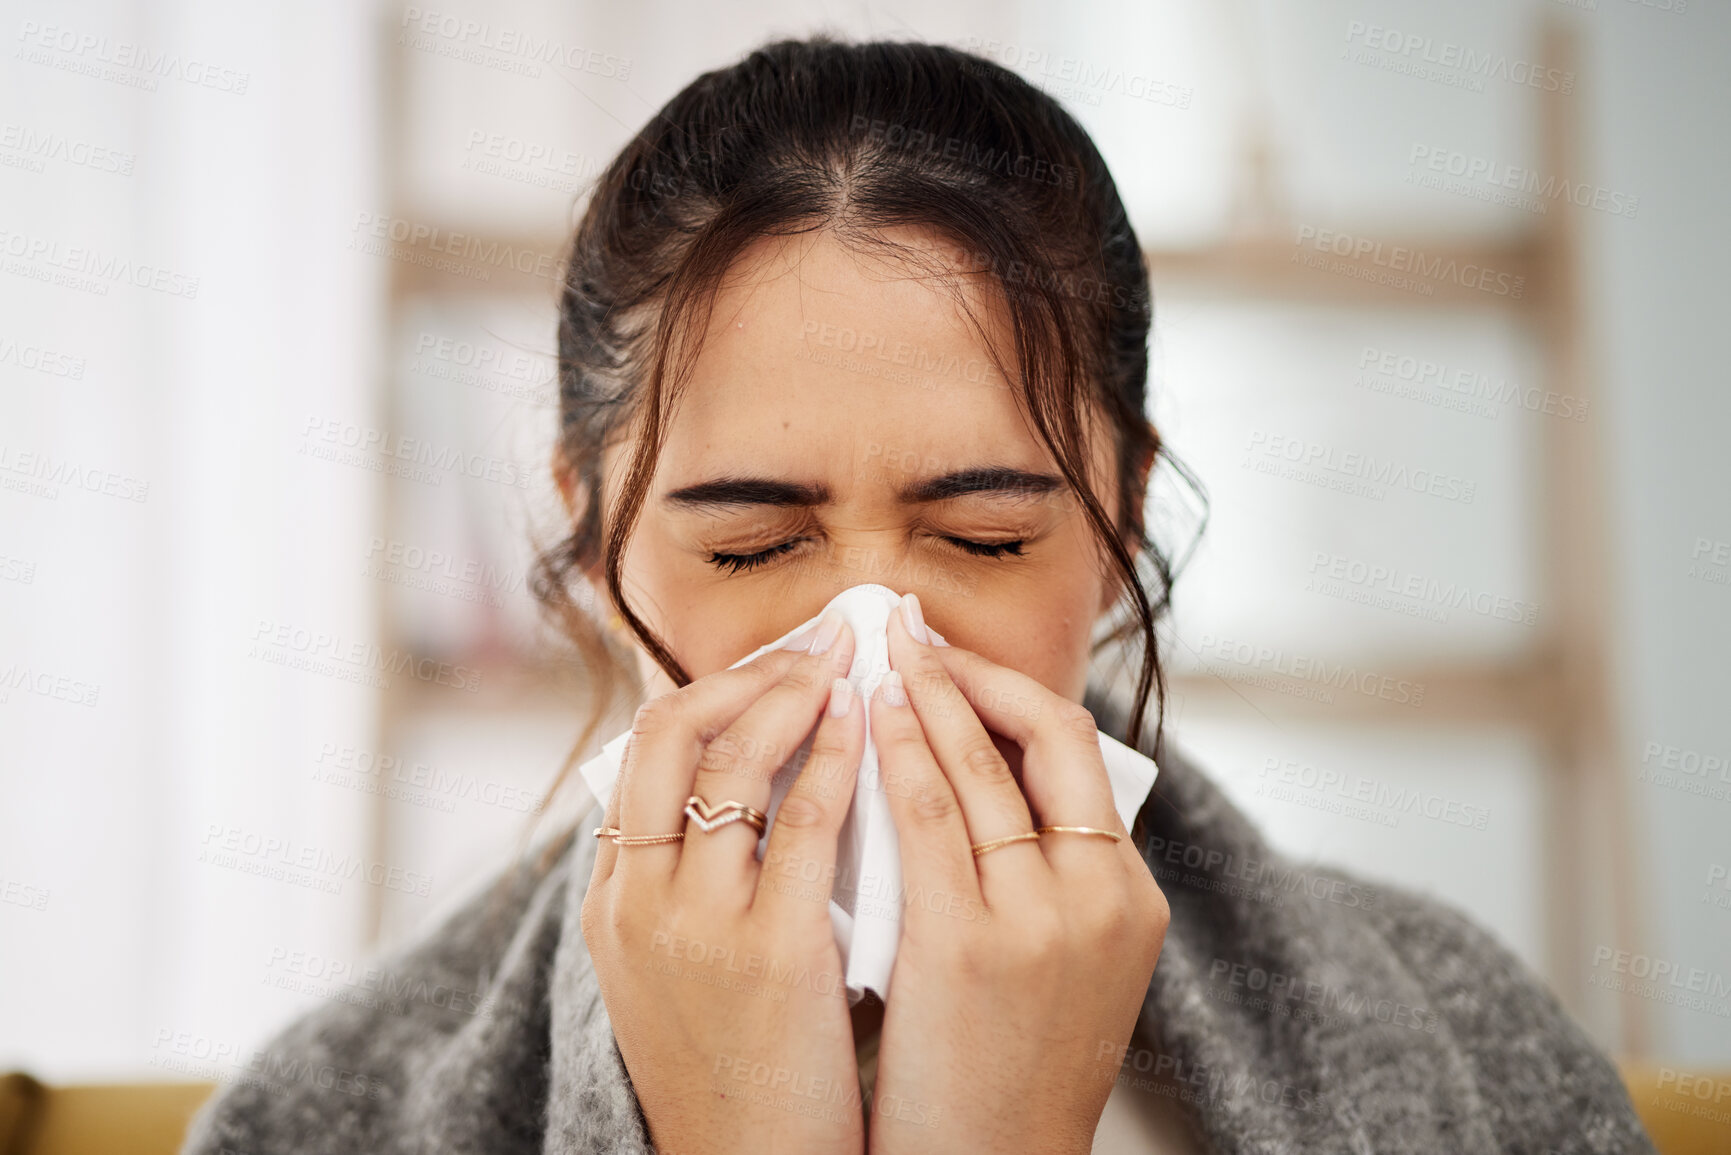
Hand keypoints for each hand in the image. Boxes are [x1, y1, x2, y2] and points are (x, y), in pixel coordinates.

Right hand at [581, 608, 867, 1154]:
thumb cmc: (738, 1075)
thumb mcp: (682, 974)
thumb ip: (703, 884)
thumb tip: (762, 790)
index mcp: (611, 902)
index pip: (643, 755)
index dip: (712, 691)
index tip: (772, 662)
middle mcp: (636, 901)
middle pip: (670, 732)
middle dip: (748, 670)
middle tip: (815, 640)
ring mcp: (694, 925)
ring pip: (732, 760)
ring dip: (795, 693)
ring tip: (847, 661)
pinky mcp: (765, 953)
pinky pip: (803, 822)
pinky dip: (834, 756)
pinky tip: (868, 724)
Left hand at [864, 595, 1168, 1154]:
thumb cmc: (1006, 1071)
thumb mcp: (1059, 966)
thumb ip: (1037, 874)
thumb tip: (979, 777)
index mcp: (1129, 897)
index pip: (1081, 751)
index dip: (1012, 688)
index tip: (955, 658)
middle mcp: (1103, 897)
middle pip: (1047, 736)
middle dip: (971, 671)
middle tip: (911, 631)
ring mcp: (1044, 921)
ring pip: (984, 766)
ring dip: (929, 695)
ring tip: (882, 657)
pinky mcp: (973, 946)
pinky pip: (931, 818)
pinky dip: (900, 755)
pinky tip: (868, 721)